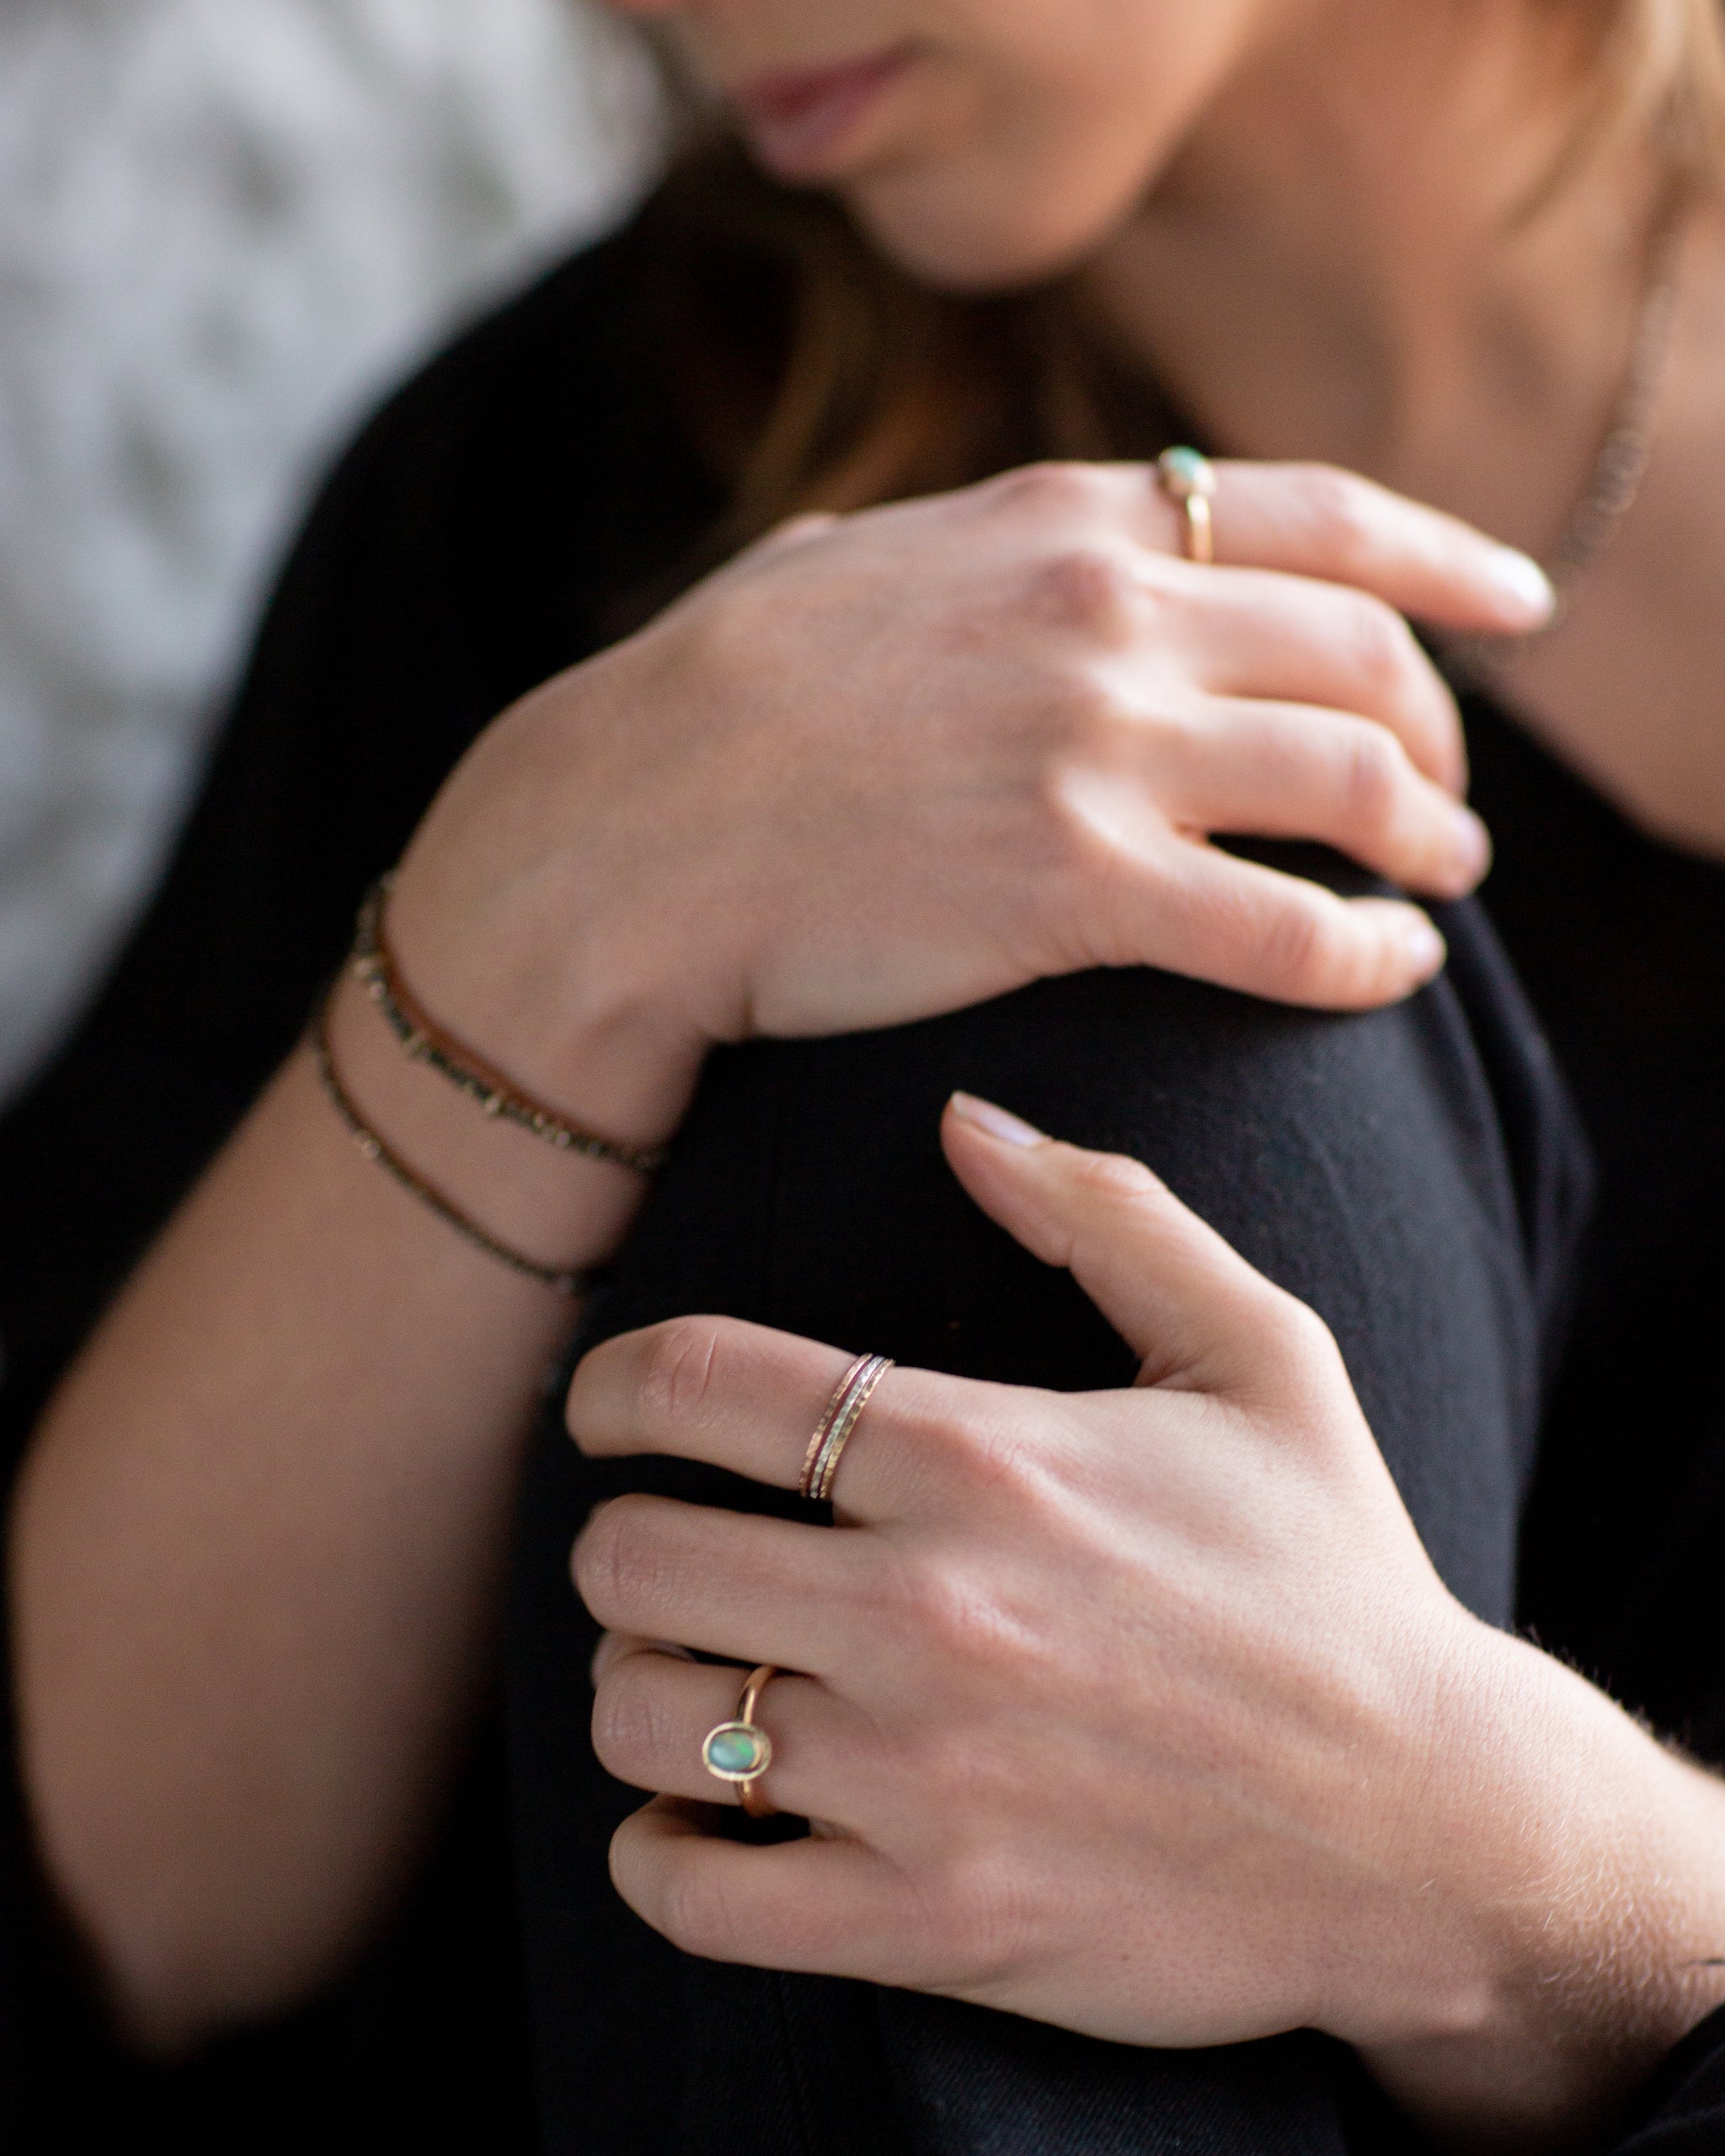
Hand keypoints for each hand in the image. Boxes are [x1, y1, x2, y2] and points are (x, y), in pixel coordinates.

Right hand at [387, 460, 1547, 1147]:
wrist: (609, 840)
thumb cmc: (703, 713)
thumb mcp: (845, 563)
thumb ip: (963, 545)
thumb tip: (1003, 540)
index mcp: (1054, 521)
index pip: (1318, 511)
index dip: (1444, 558)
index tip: (1510, 604)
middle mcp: (1102, 613)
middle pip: (1364, 655)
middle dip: (1435, 730)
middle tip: (1443, 800)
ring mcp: (1095, 747)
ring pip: (1359, 780)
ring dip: (1429, 838)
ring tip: (1439, 883)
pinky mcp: (1075, 890)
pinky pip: (1291, 925)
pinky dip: (1370, 953)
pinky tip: (1388, 972)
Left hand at [569, 1097, 1724, 2147]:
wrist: (1434, 1828)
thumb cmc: (1336, 1574)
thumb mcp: (1262, 1355)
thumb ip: (1108, 1214)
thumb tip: (964, 1118)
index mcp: (983, 1455)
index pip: (693, 1383)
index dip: (605, 1385)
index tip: (599, 1409)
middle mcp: (929, 1606)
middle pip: (629, 1553)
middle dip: (617, 1543)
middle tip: (662, 1553)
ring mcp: (922, 1775)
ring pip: (640, 1716)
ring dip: (636, 1690)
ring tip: (692, 1677)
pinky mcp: (934, 1920)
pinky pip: (694, 1892)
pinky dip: (659, 1854)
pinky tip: (699, 1818)